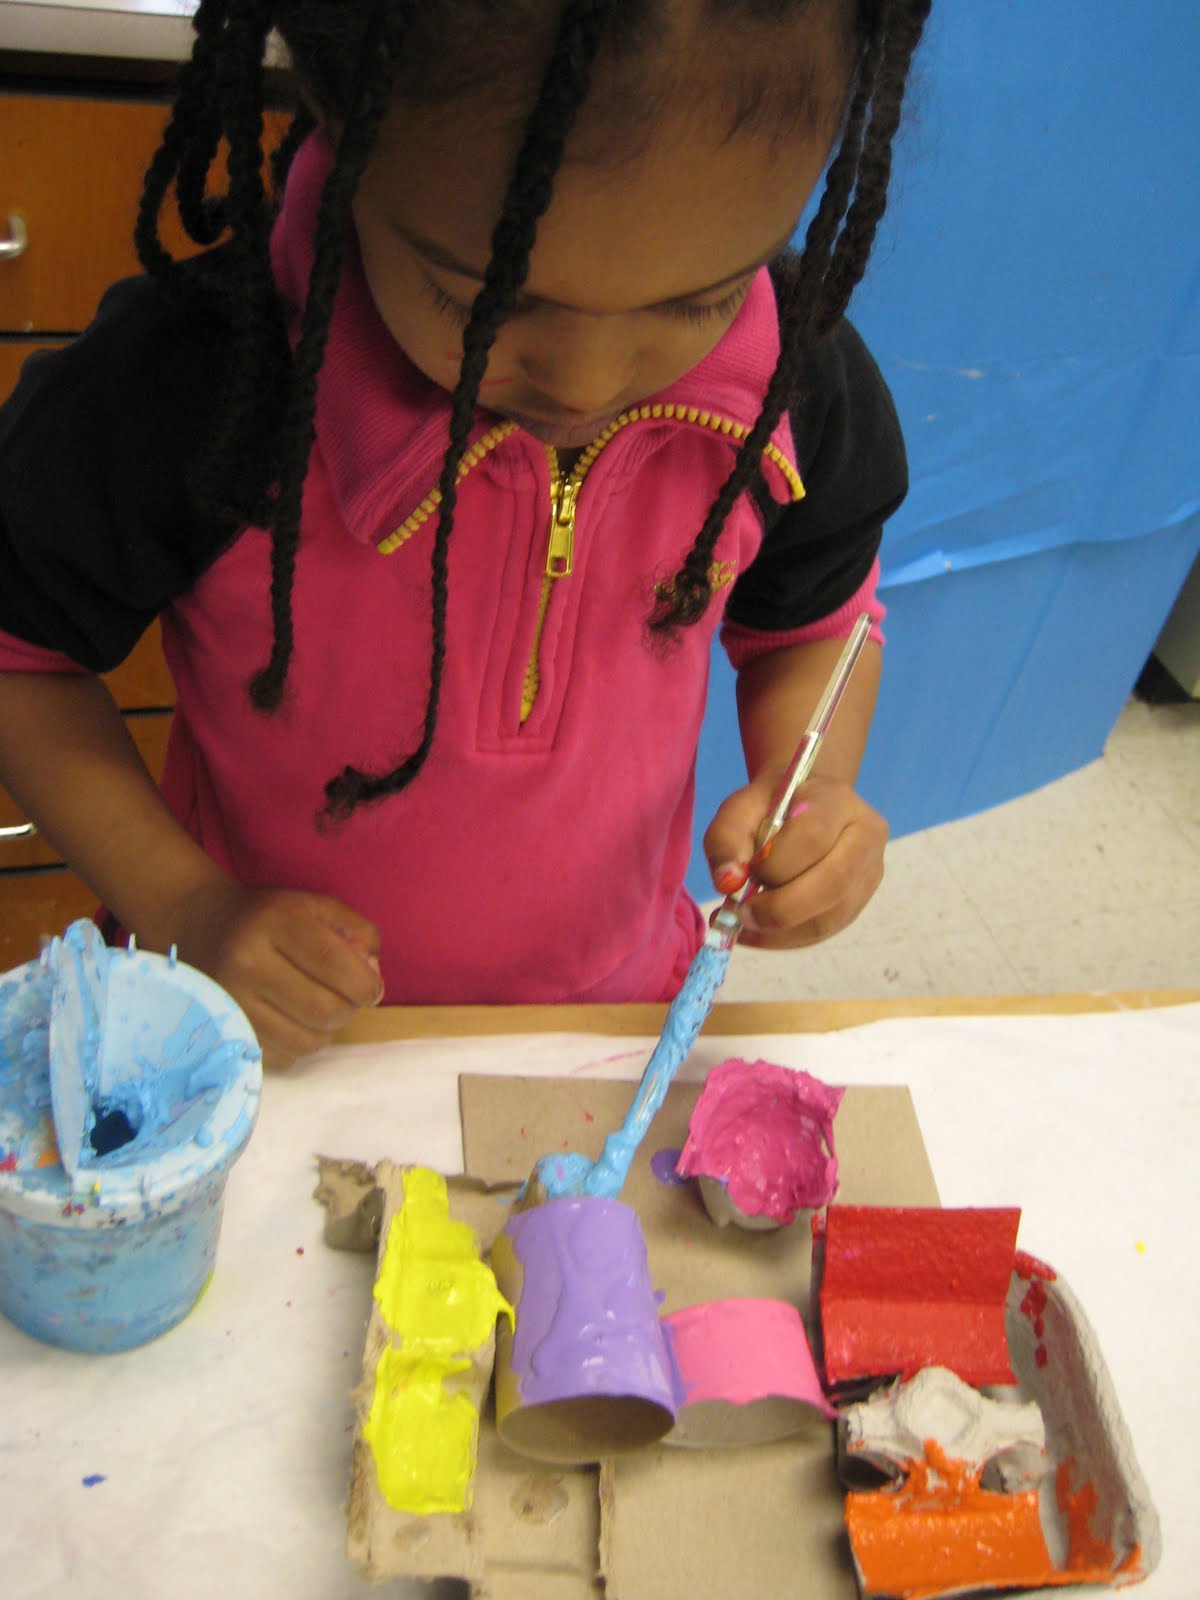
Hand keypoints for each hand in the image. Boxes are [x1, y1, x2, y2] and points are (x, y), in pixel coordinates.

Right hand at [158, 881, 384, 1066]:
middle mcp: (246, 962)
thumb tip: (372, 975)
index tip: (371, 990)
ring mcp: (230, 1000)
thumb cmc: (268, 917)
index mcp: (273, 923)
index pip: (333, 963)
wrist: (200, 925)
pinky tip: (292, 1020)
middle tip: (347, 999)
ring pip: (306, 1041)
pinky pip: (282, 1056)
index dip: (364, 985)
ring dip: (326, 1031)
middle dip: (349, 1009)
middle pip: (323, 1009)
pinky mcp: (224, 1029)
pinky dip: (299, 1044)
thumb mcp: (314, 906)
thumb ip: (356, 932)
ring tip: (320, 1009)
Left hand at [704, 772, 887, 948]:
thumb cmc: (770, 807)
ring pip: (830, 916)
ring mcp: (869, 873)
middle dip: (779, 908)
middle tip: (740, 914)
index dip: (774, 864)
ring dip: (780, 931)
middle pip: (832, 883)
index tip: (742, 874)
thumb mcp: (739, 808)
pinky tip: (757, 931)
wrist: (802, 806)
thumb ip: (726, 839)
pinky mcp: (859, 902)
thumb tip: (728, 884)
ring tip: (743, 922)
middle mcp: (866, 837)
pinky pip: (824, 931)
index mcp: (838, 801)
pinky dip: (784, 939)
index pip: (813, 836)